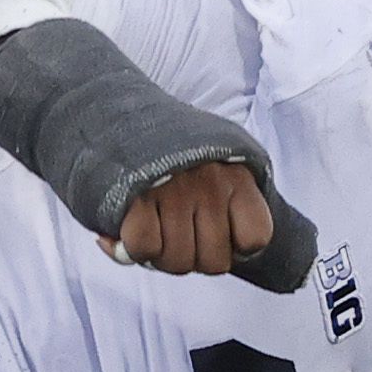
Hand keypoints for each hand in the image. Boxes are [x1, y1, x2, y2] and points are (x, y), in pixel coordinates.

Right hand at [104, 159, 278, 275]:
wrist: (116, 109)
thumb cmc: (171, 149)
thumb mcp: (215, 162)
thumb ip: (220, 207)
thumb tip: (217, 250)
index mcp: (238, 175)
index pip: (256, 238)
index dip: (236, 248)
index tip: (220, 233)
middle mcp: (211, 183)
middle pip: (214, 262)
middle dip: (193, 258)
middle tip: (176, 234)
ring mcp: (175, 190)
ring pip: (177, 261)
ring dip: (160, 256)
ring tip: (153, 229)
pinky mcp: (136, 195)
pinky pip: (144, 247)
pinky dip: (133, 249)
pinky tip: (128, 230)